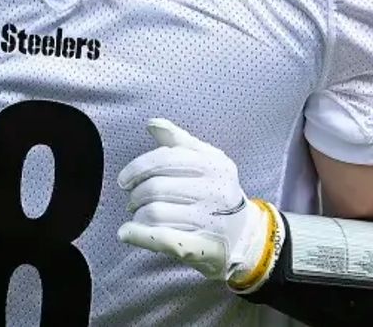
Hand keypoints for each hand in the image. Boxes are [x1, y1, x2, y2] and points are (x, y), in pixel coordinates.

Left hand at [116, 118, 279, 287]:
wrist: (247, 235)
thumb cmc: (219, 193)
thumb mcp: (208, 161)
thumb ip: (179, 141)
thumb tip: (152, 123)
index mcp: (214, 165)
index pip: (165, 159)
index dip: (137, 168)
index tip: (124, 180)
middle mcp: (216, 191)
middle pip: (156, 188)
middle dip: (136, 195)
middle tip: (133, 201)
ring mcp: (211, 221)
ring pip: (155, 213)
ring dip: (138, 216)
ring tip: (140, 216)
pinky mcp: (203, 248)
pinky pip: (163, 239)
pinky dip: (139, 235)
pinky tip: (126, 233)